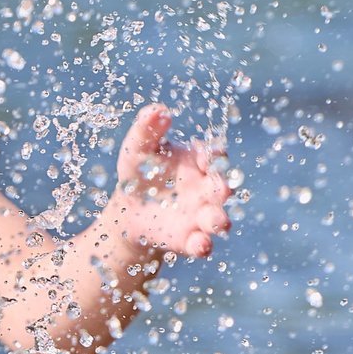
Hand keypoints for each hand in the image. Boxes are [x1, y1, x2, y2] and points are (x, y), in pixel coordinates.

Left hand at [112, 104, 230, 258]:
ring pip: (219, 218)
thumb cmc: (139, 172)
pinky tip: (199, 244)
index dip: (216, 155)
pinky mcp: (190, 238)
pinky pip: (203, 244)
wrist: (127, 209)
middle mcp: (206, 188)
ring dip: (220, 220)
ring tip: (216, 223)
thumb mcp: (137, 149)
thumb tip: (159, 109)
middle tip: (222, 187)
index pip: (215, 155)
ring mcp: (201, 215)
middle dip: (225, 186)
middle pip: (224, 186)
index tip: (209, 156)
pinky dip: (204, 245)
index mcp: (199, 161)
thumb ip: (147, 128)